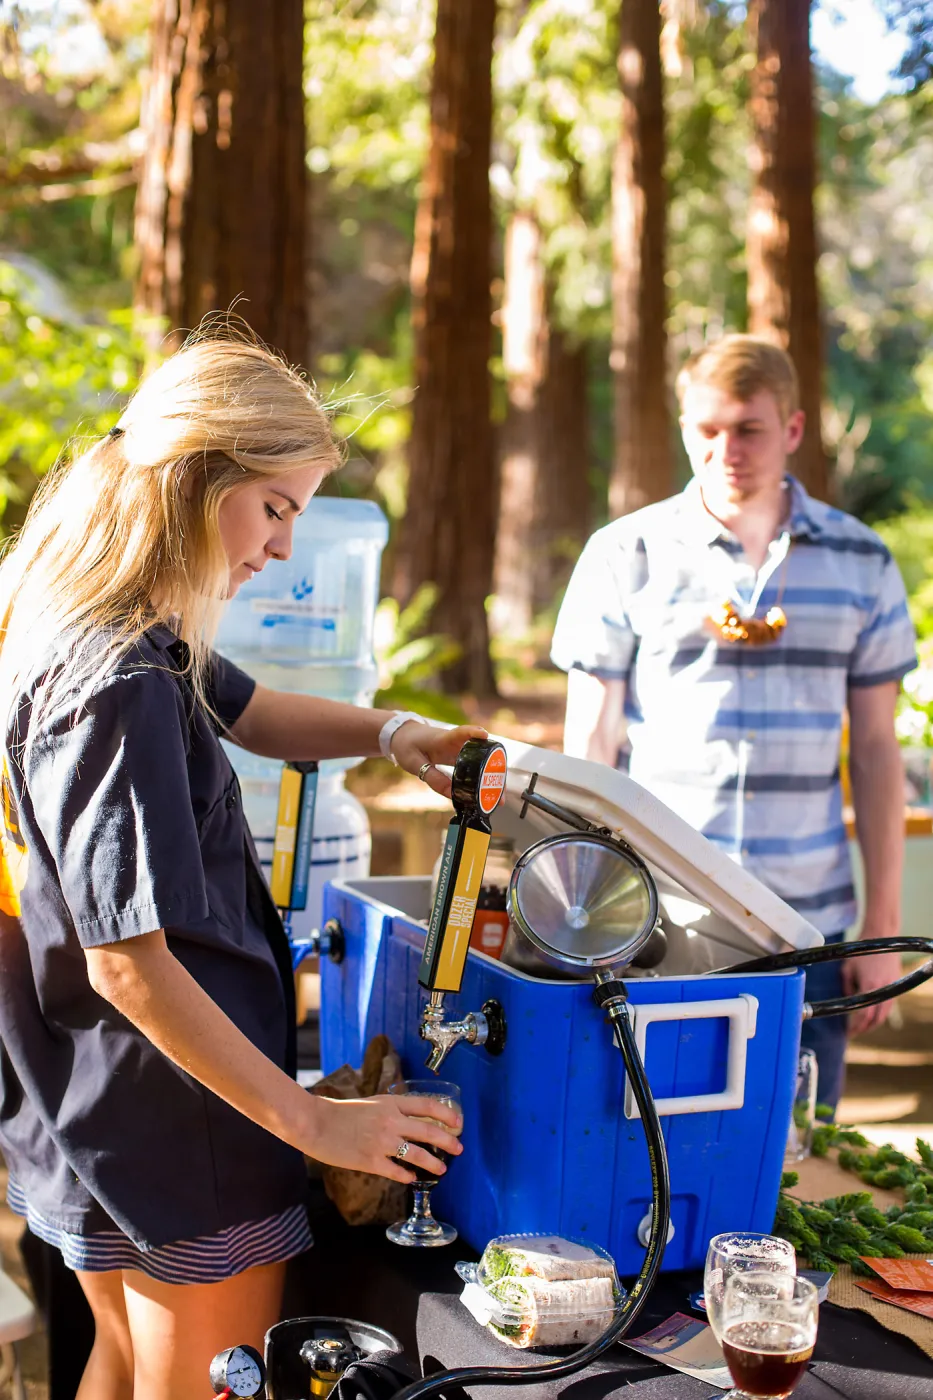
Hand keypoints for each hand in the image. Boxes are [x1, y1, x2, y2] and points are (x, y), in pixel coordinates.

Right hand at [302, 1092, 463, 1183]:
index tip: (458, 1123)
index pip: (428, 1106)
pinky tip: (412, 1179)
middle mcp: (390, 1121)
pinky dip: (407, 1176)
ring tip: (441, 1170)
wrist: (316, 1123)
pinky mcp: (371, 1161)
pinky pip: (397, 1171)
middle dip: (448, 1142)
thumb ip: (392, 1111)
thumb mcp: (372, 1104)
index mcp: (391, 1104)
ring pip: (417, 1155)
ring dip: (433, 1164)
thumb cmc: (342, 1112)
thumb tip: (414, 1121)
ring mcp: (382, 1142)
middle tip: (459, 1149)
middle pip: (429, 1131)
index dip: (447, 1115)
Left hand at [391, 722, 488, 797]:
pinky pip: (472, 767)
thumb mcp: (413, 763)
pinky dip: (479, 779)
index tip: (485, 735)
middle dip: (493, 769)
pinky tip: (484, 793)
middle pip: (479, 752)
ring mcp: (458, 749)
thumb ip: (432, 777)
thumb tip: (452, 794)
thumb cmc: (406, 745)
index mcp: (442, 739)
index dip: (473, 732)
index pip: (460, 732)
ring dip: (489, 777)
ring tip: (497, 797)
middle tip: (500, 788)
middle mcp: (455, 742)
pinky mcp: (457, 756)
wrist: (402, 735)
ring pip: (479, 762)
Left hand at [841, 935, 902, 1035]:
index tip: (848, 1033)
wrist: (881, 937)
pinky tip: (872, 1014)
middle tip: (854, 1033)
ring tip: (862, 1026)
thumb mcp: (847, 969)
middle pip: (876, 1019)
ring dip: (873, 1023)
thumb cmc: (861, 952)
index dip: (856, 1027)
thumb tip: (848, 1002)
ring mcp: (892, 988)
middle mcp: (884, 990)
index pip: (864, 1015)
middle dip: (865, 1029)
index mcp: (870, 986)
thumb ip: (847, 988)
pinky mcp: (896, 985)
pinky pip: (888, 1006)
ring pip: (884, 1014)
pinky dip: (880, 1013)